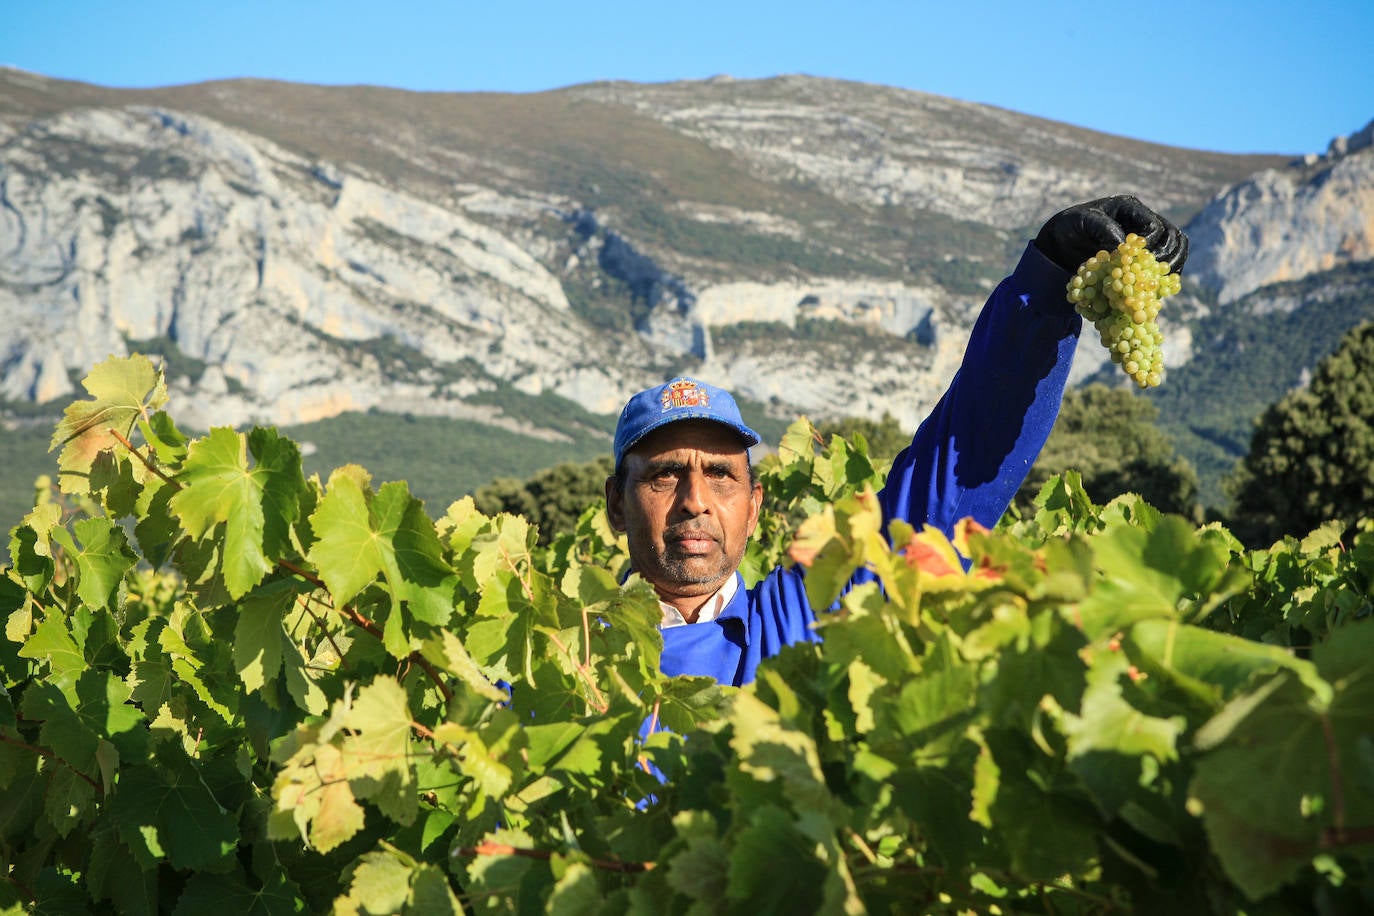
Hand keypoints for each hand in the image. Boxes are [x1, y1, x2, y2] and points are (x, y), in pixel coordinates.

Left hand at [1034, 195, 1188, 273]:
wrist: (1063, 240)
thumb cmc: (1072, 227)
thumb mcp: (1083, 223)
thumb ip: (1103, 230)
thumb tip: (1122, 248)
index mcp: (1130, 208)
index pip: (1153, 226)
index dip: (1150, 245)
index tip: (1137, 260)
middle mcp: (1144, 220)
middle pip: (1172, 236)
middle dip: (1165, 256)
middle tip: (1151, 275)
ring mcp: (1148, 237)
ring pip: (1176, 248)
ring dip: (1173, 265)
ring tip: (1160, 282)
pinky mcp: (1146, 254)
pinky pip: (1166, 263)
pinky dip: (1165, 275)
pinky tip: (1157, 288)